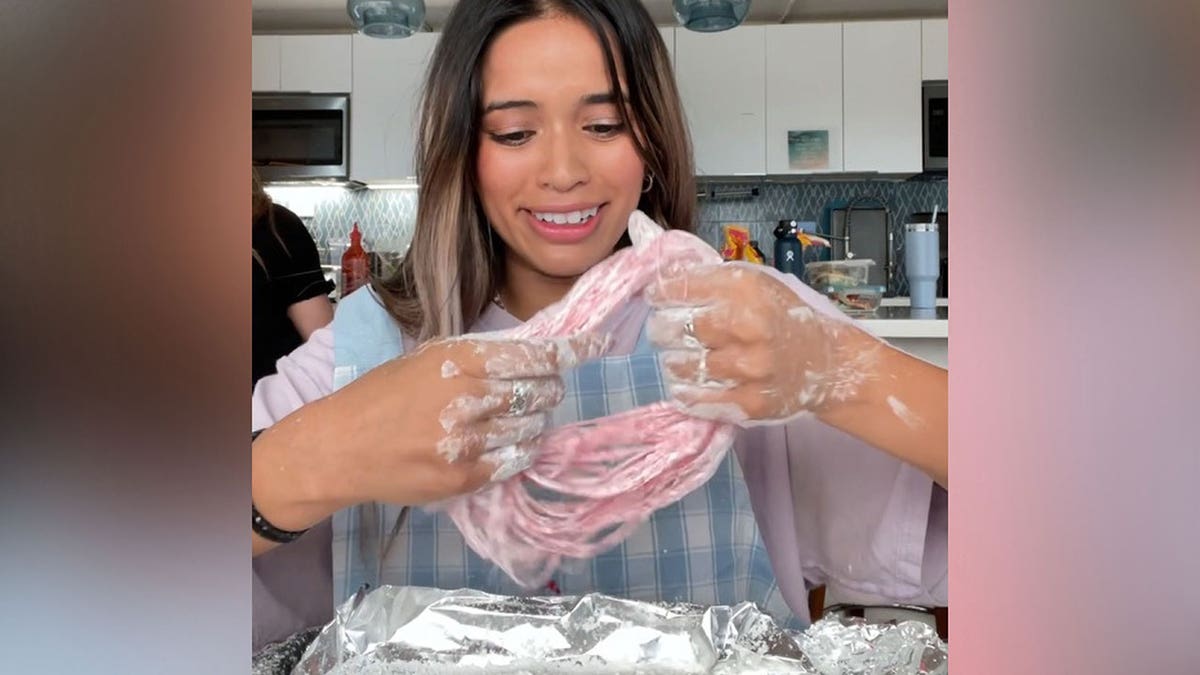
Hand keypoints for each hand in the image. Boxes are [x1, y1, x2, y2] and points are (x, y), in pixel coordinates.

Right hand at [260, 332, 609, 522]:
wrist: (342, 445)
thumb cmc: (385, 395)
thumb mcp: (431, 358)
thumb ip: (482, 356)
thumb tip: (538, 351)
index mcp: (461, 358)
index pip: (536, 354)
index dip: (573, 351)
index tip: (597, 346)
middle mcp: (470, 396)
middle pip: (543, 392)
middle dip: (546, 391)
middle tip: (533, 392)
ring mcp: (469, 440)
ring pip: (534, 429)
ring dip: (531, 423)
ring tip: (505, 420)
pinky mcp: (466, 477)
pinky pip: (516, 461)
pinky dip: (517, 451)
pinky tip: (498, 444)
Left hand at [644, 262, 881, 424]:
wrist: (828, 364)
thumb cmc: (784, 317)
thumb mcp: (754, 283)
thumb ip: (709, 275)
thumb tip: (655, 255)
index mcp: (745, 288)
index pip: (678, 287)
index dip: (659, 293)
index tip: (656, 298)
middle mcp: (746, 325)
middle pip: (672, 328)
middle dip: (664, 329)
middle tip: (670, 331)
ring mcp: (748, 367)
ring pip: (679, 365)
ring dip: (675, 361)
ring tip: (689, 356)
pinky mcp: (748, 402)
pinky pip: (694, 398)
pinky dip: (686, 391)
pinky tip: (693, 382)